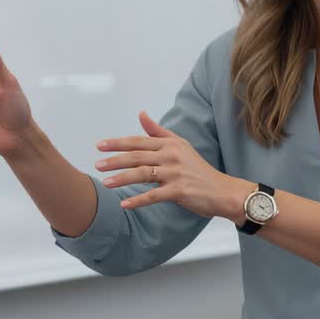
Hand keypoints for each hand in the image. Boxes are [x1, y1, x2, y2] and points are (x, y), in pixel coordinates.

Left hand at [95, 112, 250, 221]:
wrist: (222, 190)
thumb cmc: (198, 169)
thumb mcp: (180, 145)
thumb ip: (158, 131)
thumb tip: (141, 114)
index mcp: (170, 144)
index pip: (139, 141)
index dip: (118, 143)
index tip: (100, 146)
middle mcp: (172, 155)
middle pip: (138, 156)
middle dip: (115, 160)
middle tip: (97, 164)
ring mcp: (175, 173)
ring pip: (143, 174)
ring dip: (122, 179)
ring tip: (106, 183)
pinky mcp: (179, 191)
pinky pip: (154, 195)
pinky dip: (138, 200)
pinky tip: (124, 204)